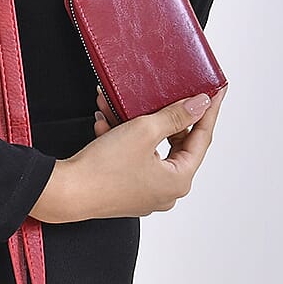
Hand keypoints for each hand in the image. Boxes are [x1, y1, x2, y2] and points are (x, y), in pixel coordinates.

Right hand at [33, 83, 230, 222]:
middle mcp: (166, 191)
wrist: (66, 192)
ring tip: (117, 104)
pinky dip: (122, 139)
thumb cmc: (104, 168)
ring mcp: (146, 192)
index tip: (216, 91)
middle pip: (174, 143)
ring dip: (134, 124)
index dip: (208, 111)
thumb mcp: (144, 131)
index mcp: (178, 180)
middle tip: (166, 92)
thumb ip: (175, 116)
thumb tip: (200, 105)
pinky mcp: (126, 189)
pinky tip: (104, 124)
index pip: (201, 138)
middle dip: (160, 114)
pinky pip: (132, 157)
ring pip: (149, 147)